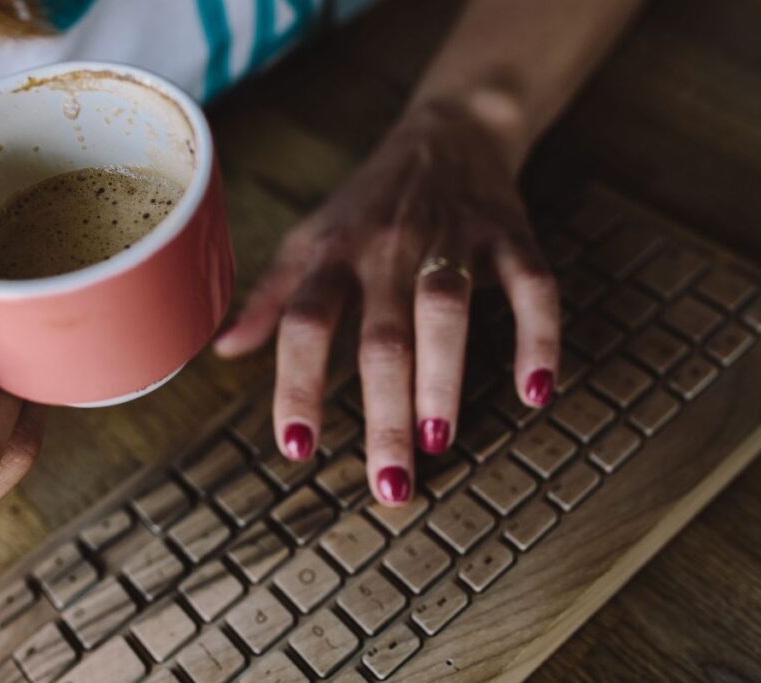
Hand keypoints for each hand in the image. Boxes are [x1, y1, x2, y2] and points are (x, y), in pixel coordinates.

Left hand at [215, 101, 559, 504]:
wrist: (448, 132)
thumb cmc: (368, 202)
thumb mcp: (310, 239)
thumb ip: (272, 297)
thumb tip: (222, 351)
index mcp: (333, 255)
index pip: (306, 323)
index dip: (297, 384)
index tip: (297, 449)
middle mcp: (387, 248)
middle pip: (382, 335)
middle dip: (385, 411)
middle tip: (389, 483)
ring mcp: (451, 239)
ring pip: (445, 309)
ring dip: (443, 376)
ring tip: (439, 442)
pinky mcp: (508, 235)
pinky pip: (531, 286)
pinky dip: (538, 336)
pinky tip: (535, 391)